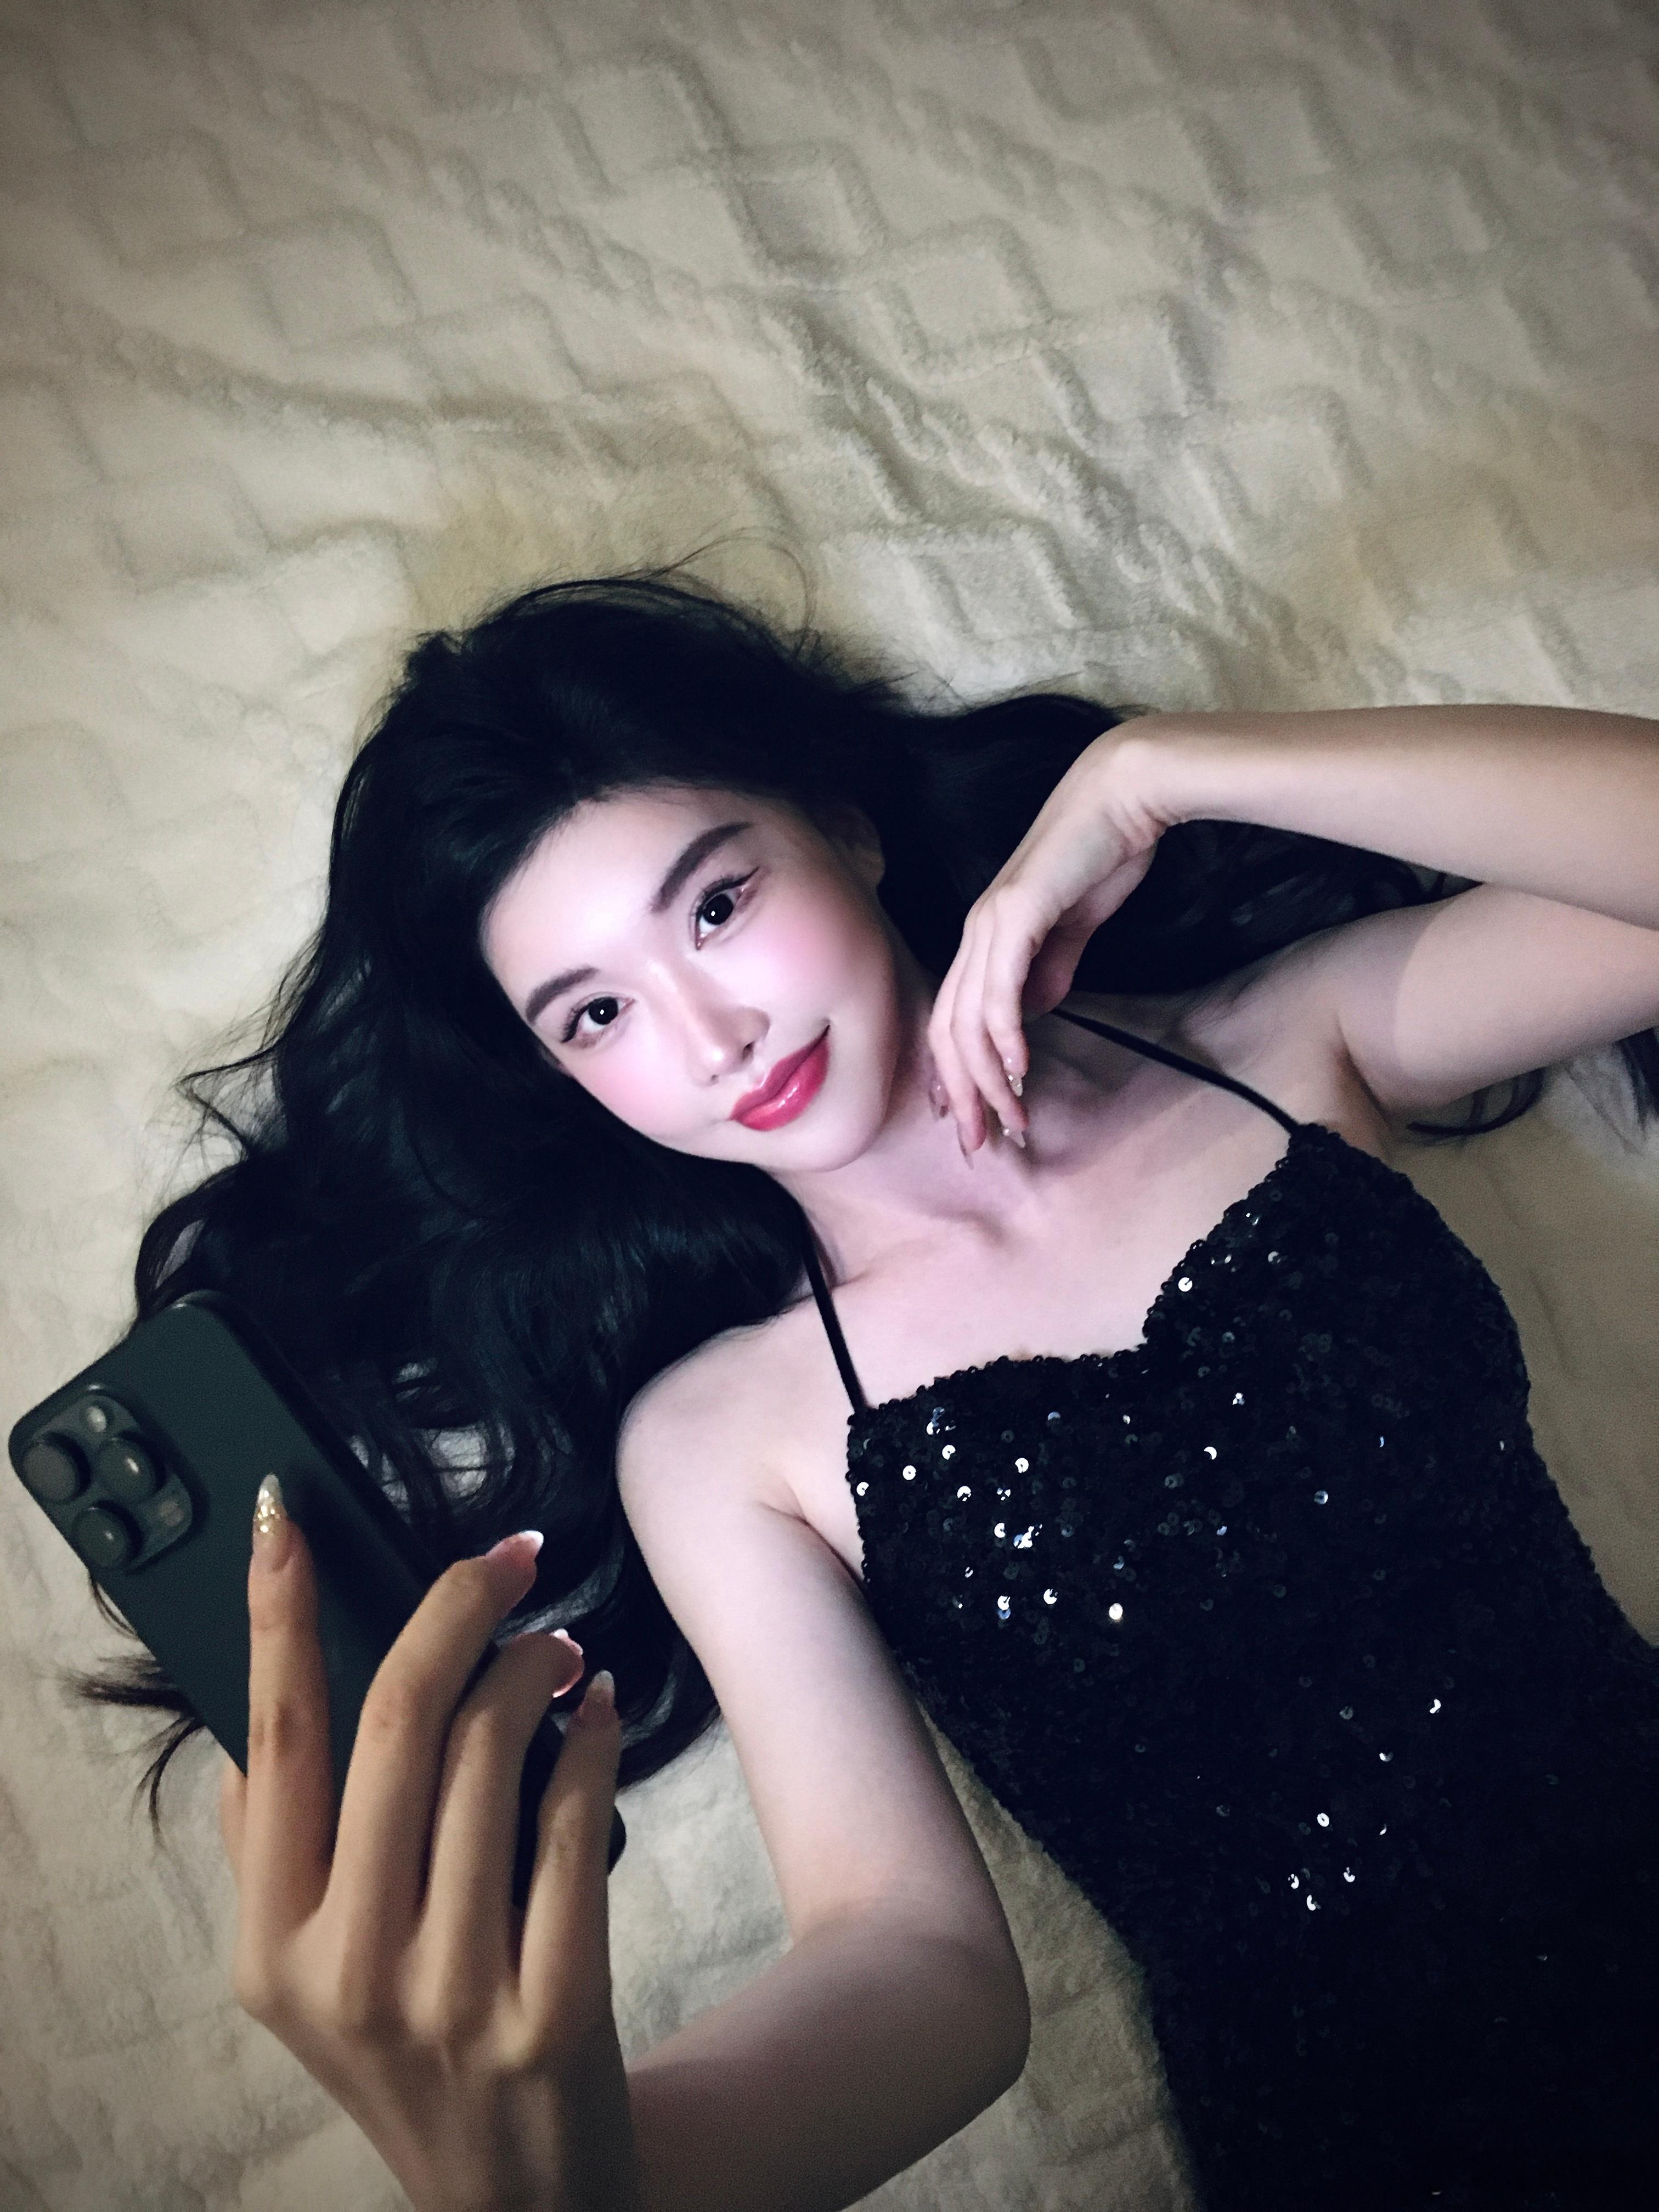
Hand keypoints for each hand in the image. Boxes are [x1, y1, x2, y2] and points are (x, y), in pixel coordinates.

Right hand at [220, 1482, 640, 2211]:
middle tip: (510, 1555)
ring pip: (488, 1758)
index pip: (274, 1740)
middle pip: (396, 1724)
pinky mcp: (552, 2007)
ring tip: (555, 1646)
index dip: (278, 1615)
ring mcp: (451, 1996)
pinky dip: (590, 1738)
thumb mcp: (314, 1972)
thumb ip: (276, 1849)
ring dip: (532, 1668)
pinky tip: (596, 1707)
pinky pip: (573, 1822)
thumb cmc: (416, 2045)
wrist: (527, 2194)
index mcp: (272, 1946)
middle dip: (456, 1607)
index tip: (288, 1516)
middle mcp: (348, 1972)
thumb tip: (260, 1705)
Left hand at [928, 730, 1162, 1151]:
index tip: (968, 1120)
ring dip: (987, 1079)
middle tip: (979, 1143)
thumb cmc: (1100, 857)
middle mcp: (975, 934)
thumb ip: (1051, 970)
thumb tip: (1036, 1013)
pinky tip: (1018, 1070)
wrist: (1122, 799)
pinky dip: (1005, 1036)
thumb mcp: (1073, 930)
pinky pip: (998, 990)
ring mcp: (989, 924)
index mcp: (984, 938)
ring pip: (969, 1020)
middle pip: (948, 1031)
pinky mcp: (1015, 916)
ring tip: (1009, 1119)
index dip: (954, 1075)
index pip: (952, 1019)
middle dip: (961, 1094)